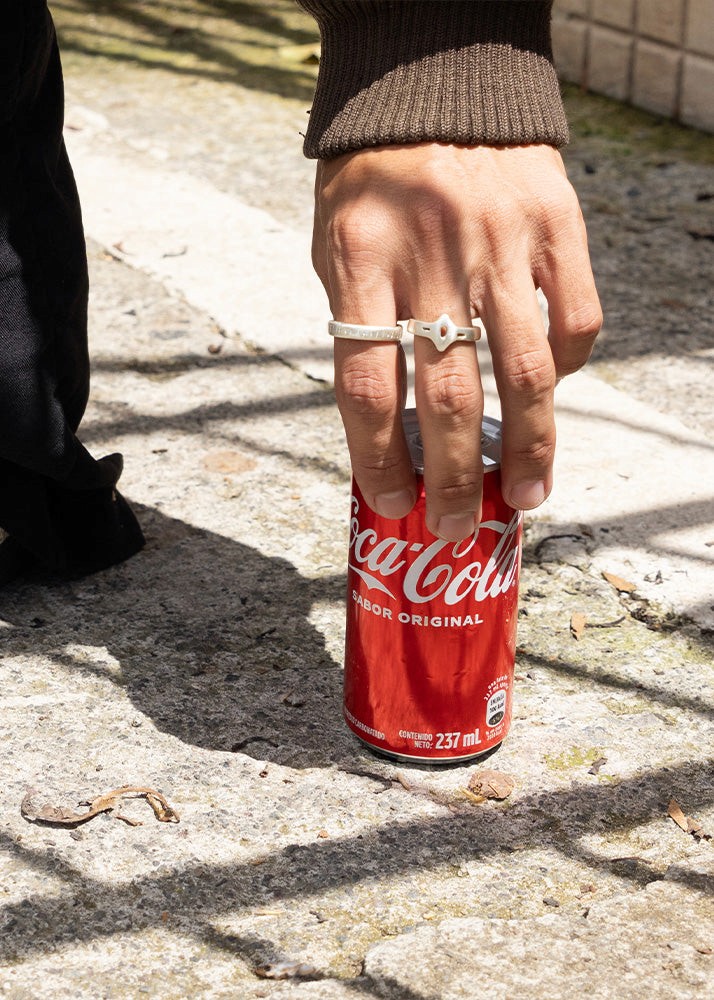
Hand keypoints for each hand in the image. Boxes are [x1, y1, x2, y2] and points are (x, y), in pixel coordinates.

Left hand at [312, 142, 601, 540]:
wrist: (434, 81)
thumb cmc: (374, 181)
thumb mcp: (337, 245)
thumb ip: (356, 325)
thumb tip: (387, 425)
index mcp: (358, 261)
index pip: (366, 387)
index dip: (379, 459)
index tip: (393, 503)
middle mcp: (430, 256)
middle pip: (446, 396)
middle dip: (453, 478)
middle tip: (456, 526)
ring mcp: (499, 240)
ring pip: (522, 372)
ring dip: (527, 448)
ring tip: (526, 494)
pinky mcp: (556, 223)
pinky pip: (574, 318)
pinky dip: (566, 368)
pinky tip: (550, 391)